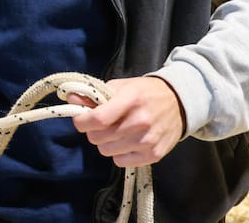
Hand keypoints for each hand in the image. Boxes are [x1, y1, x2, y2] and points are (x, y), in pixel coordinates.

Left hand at [69, 76, 184, 167]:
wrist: (178, 103)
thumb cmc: (144, 93)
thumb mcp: (120, 86)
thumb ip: (93, 94)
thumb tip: (70, 99)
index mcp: (130, 99)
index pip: (98, 119)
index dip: (82, 122)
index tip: (80, 119)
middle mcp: (140, 121)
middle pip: (98, 138)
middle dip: (93, 131)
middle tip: (101, 124)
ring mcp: (148, 140)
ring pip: (107, 151)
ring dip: (106, 143)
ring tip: (116, 132)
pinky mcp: (154, 155)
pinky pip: (121, 162)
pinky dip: (119, 154)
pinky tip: (127, 142)